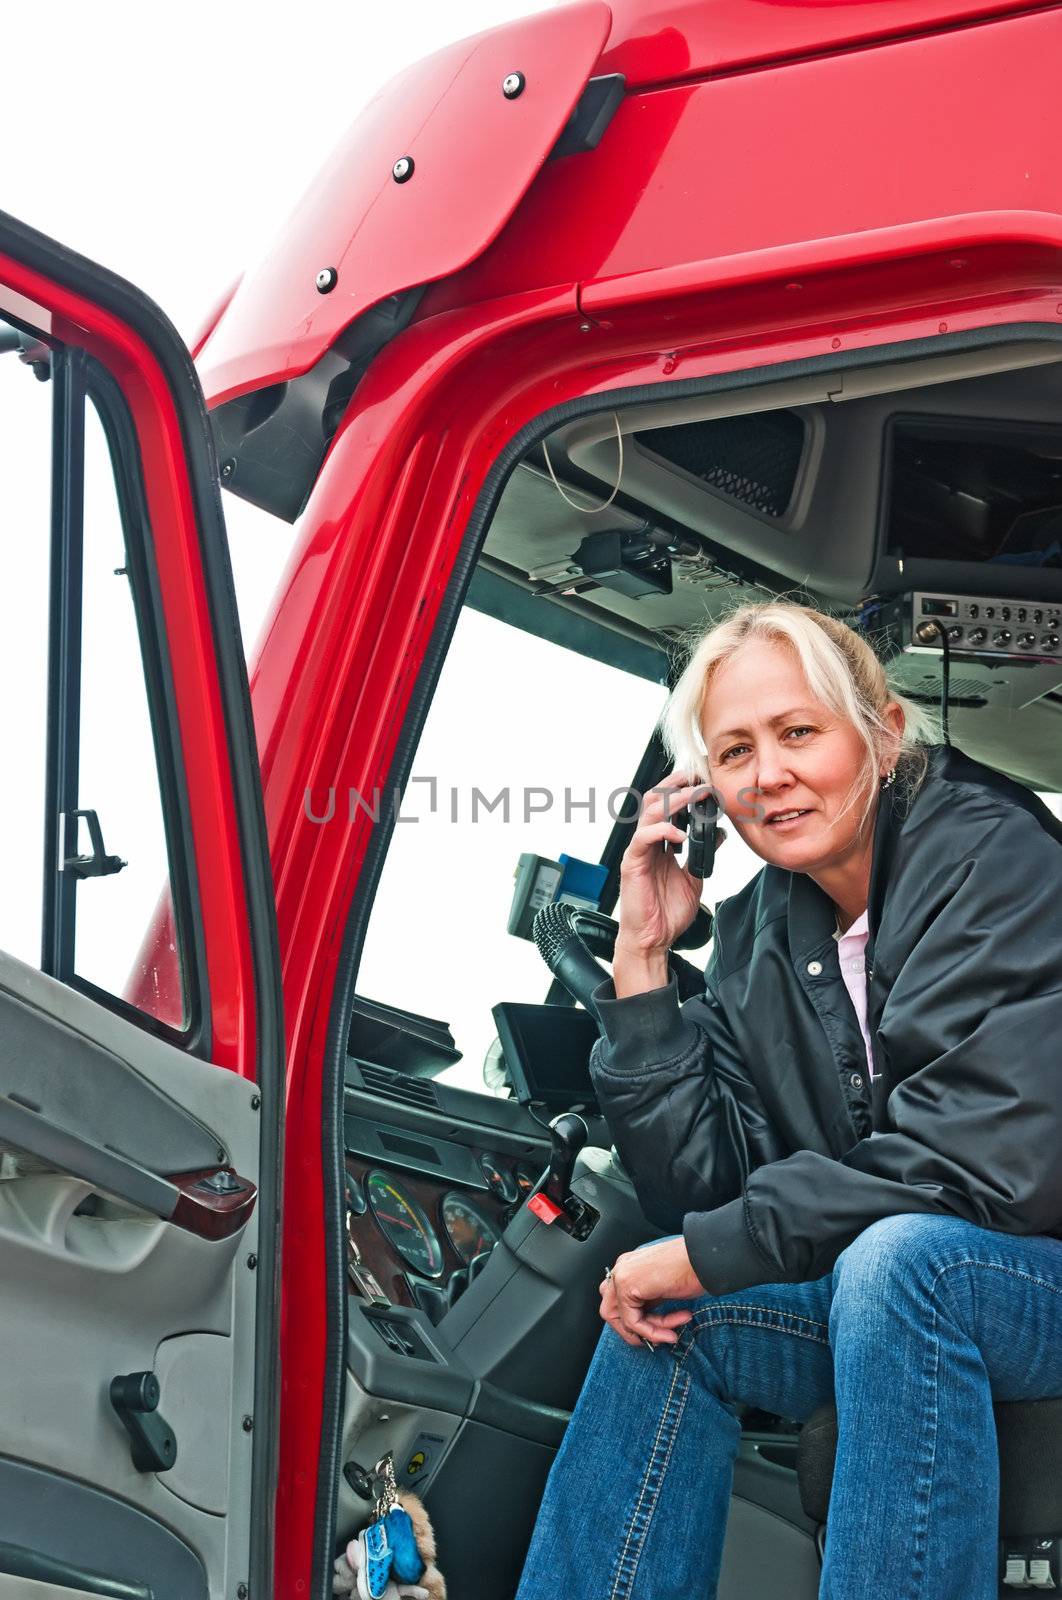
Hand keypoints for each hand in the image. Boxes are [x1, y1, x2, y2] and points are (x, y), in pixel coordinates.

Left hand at [598, 1236, 703, 1347]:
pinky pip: (632, 1322)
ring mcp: (621, 1275)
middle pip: (612, 1312)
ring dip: (648, 1333)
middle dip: (635, 1331)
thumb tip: (644, 1326)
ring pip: (622, 1320)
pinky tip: (672, 1331)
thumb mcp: (664, 1289)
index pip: (619, 1302)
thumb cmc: (692, 1270)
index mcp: (630, 1266)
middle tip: (659, 1337)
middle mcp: (622, 1269)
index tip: (660, 1331)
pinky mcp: (626, 1285)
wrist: (705, 1259)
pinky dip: (652, 1332)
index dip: (637, 1322)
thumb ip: (648, 1302)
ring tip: (671, 1333)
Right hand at [615, 771, 724, 959]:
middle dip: (676, 785)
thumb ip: (702, 854)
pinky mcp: (632, 864)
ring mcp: (638, 852)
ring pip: (649, 813)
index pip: (667, 805)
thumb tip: (718, 834)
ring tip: (694, 796)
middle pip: (655, 800)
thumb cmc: (665, 912)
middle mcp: (647, 843)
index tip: (703, 781)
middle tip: (699, 779)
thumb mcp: (693, 877)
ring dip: (673, 801)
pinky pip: (643, 839)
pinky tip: (680, 835)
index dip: (682, 789)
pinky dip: (662, 831)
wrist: (653, 940)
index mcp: (660, 844)